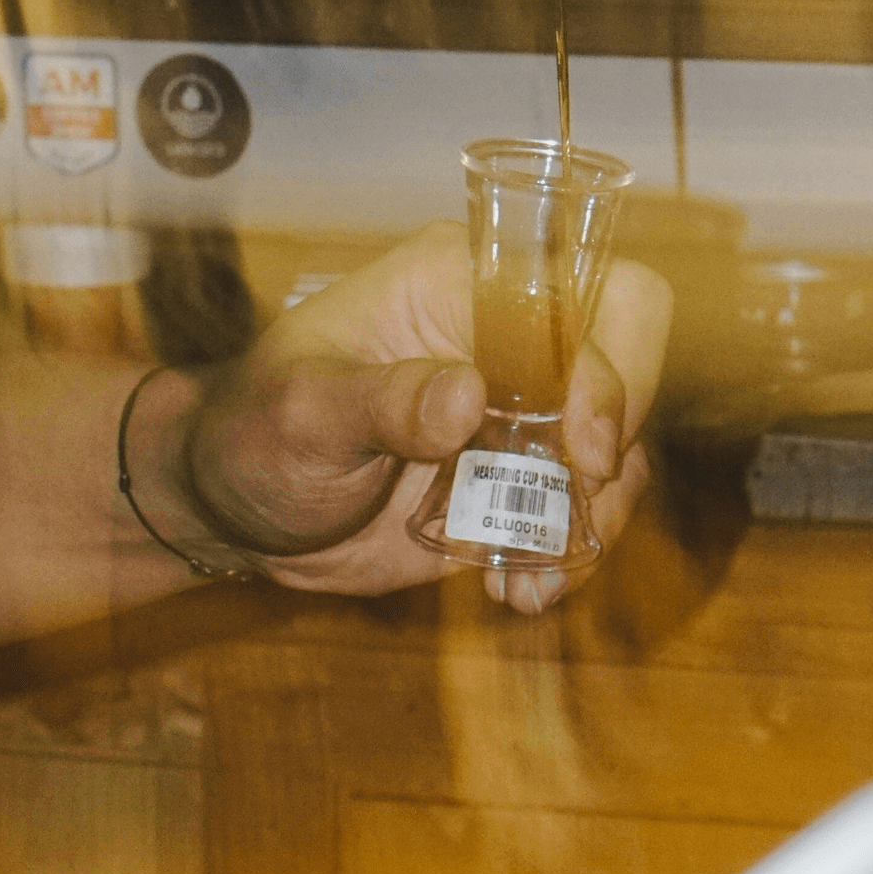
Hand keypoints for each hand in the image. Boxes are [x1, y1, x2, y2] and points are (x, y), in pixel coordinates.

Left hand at [136, 225, 672, 612]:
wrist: (244, 507)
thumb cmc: (257, 428)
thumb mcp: (300, 410)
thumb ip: (379, 400)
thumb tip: (464, 397)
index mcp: (457, 281)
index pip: (569, 290)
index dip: (602, 361)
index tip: (584, 449)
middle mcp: (506, 333)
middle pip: (628, 338)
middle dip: (622, 426)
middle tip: (584, 499)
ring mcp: (523, 405)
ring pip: (620, 436)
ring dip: (598, 513)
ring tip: (529, 578)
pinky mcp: (521, 476)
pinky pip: (586, 506)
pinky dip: (571, 555)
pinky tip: (519, 591)